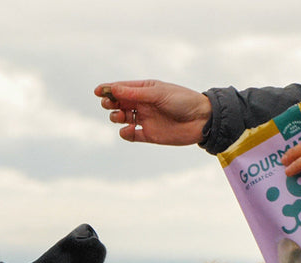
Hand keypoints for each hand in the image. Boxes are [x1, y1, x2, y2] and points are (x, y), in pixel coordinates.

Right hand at [94, 80, 211, 144]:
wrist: (202, 120)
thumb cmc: (183, 101)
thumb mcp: (158, 94)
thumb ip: (135, 94)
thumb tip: (113, 89)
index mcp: (145, 90)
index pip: (122, 88)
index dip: (108, 90)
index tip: (98, 92)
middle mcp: (143, 104)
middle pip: (119, 103)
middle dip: (110, 103)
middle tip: (110, 104)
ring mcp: (146, 120)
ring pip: (122, 118)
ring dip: (116, 117)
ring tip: (119, 116)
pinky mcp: (150, 135)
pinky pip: (131, 135)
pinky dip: (126, 133)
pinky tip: (128, 130)